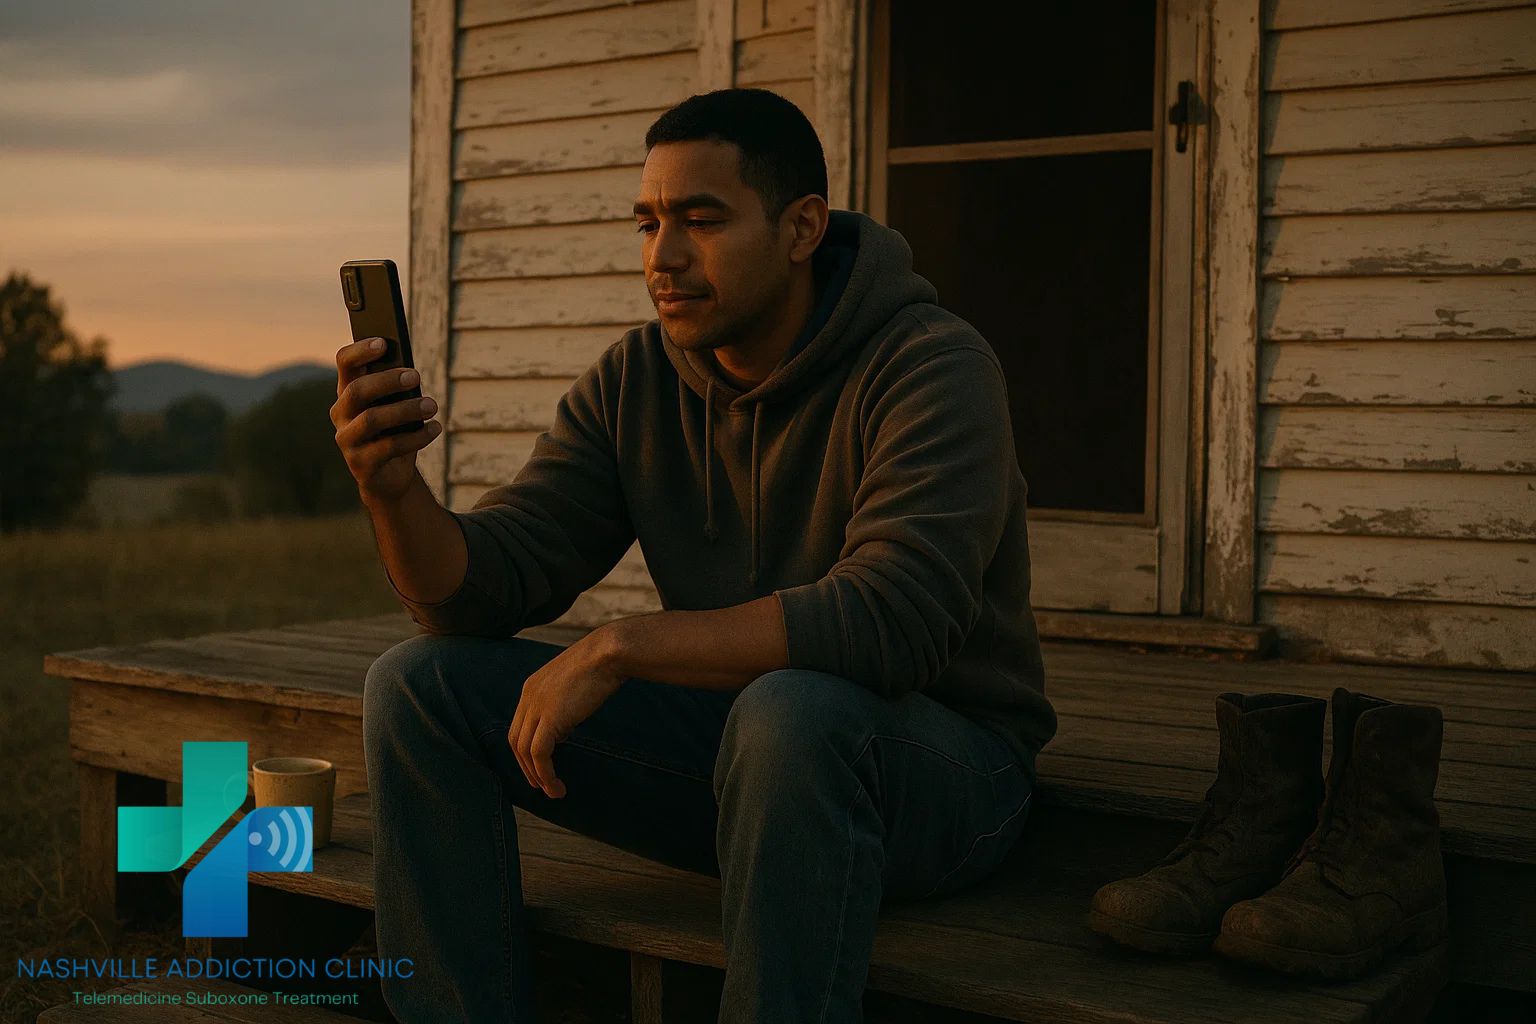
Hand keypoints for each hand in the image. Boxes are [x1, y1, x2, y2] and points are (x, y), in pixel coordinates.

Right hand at [330, 337, 441, 505]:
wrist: (389, 477)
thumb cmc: (395, 432)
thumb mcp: (396, 407)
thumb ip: (398, 390)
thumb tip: (411, 374)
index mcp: (348, 392)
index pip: (344, 363)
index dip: (360, 351)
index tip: (383, 342)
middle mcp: (341, 414)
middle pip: (356, 390)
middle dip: (387, 381)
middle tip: (416, 376)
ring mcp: (347, 440)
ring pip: (371, 419)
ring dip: (405, 410)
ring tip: (432, 405)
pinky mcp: (360, 464)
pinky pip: (388, 447)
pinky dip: (416, 437)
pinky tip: (435, 428)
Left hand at [509, 627, 625, 798]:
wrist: (608, 653)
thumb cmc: (600, 664)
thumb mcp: (573, 684)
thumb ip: (562, 705)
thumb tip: (564, 728)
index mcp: (531, 687)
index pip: (519, 725)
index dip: (525, 750)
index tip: (538, 767)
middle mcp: (528, 697)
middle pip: (515, 740)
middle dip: (525, 767)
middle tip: (540, 785)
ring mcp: (537, 706)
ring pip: (525, 751)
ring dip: (537, 776)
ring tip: (552, 791)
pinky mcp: (550, 718)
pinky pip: (539, 753)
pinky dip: (545, 773)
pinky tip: (556, 785)